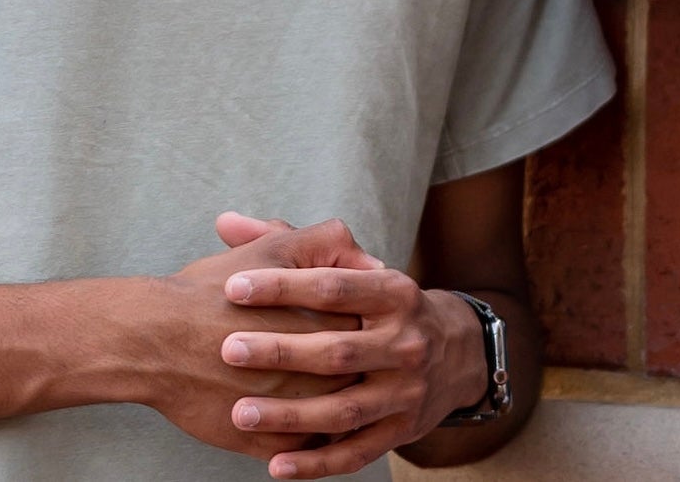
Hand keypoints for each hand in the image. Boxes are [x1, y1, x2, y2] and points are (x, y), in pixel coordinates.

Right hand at [121, 227, 351, 460]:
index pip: (370, 327)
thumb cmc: (216, 288)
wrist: (159, 338)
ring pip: (340, 417)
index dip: (364, 324)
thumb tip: (371, 263)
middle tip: (349, 366)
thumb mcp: (276, 248)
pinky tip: (302, 427)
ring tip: (328, 398)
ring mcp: (300, 409)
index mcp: (332, 318)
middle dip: (359, 369)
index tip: (358, 325)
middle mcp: (325, 368)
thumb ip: (329, 244)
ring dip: (340, 409)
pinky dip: (310, 441)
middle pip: (361, 374)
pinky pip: (309, 451)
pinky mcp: (274, 442)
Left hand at [213, 219, 491, 478]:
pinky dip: (316, 463)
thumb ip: (291, 245)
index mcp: (395, 292)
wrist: (454, 353)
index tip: (234, 286)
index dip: (283, 284)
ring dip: (290, 414)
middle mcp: (406, 341)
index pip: (334, 285)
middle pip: (338, 349)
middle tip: (228, 348)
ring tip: (239, 412)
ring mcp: (406, 391)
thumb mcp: (357, 269)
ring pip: (344, 409)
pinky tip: (274, 464)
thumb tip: (224, 222)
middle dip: (280, 350)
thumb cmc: (383, 306)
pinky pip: (355, 453)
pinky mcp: (401, 431)